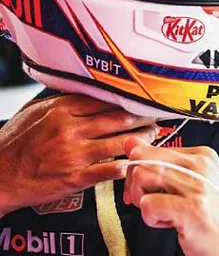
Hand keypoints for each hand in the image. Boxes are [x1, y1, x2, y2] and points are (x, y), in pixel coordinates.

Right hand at [0, 94, 157, 215]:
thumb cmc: (14, 143)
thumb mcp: (34, 112)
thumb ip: (61, 100)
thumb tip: (85, 89)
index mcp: (61, 109)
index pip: (105, 99)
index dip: (128, 99)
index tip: (142, 98)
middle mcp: (70, 129)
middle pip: (119, 118)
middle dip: (143, 117)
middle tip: (156, 115)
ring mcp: (75, 153)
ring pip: (120, 142)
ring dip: (142, 139)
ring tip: (153, 135)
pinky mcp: (76, 177)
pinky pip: (110, 169)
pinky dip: (127, 165)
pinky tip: (138, 160)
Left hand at [123, 137, 218, 255]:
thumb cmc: (212, 216)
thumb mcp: (191, 182)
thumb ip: (163, 163)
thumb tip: (130, 142)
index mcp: (203, 155)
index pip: (153, 148)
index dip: (140, 169)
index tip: (145, 186)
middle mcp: (201, 166)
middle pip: (143, 159)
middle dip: (135, 184)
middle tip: (148, 201)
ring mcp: (198, 187)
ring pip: (143, 177)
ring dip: (142, 200)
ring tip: (161, 211)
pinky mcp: (191, 209)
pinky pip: (148, 204)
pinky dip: (151, 218)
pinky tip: (169, 223)